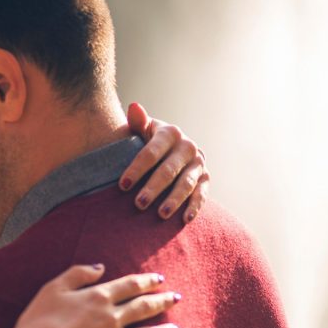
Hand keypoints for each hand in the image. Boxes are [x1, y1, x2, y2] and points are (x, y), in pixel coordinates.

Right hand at [0, 264, 178, 327]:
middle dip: (162, 301)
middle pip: (144, 307)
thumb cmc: (38, 321)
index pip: (131, 286)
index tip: (159, 279)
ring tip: (175, 327)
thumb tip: (101, 267)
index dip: (147, 281)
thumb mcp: (53, 288)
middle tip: (176, 298)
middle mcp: (111, 318)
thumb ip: (78, 274)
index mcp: (98, 297)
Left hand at [121, 102, 209, 222]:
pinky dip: (194, 206)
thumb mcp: (142, 129)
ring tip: (161, 214)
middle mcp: (188, 147)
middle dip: (153, 188)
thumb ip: (138, 122)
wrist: (170, 146)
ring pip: (186, 184)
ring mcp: (198, 163)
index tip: (122, 185)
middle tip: (138, 204)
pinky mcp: (206, 178)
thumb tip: (134, 107)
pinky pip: (202, 194)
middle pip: (168, 170)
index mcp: (170, 133)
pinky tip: (185, 219)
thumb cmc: (147, 139)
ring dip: (174, 200)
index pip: (151, 153)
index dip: (136, 169)